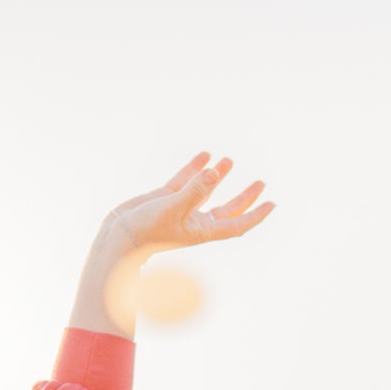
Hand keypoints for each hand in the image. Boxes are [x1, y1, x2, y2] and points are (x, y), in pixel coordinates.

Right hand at [69, 153, 273, 337]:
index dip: (256, 214)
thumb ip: (195, 189)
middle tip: (261, 183)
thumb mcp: (174, 207)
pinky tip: (205, 155)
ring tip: (229, 160)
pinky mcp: (165, 198)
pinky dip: (194, 168)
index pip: (238, 223)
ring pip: (206, 191)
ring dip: (219, 177)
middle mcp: (195, 220)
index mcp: (203, 230)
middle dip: (246, 196)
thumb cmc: (147, 229)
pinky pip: (185, 181)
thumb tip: (216, 171)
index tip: (272, 203)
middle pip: (228, 208)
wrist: (118, 235)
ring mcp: (181, 209)